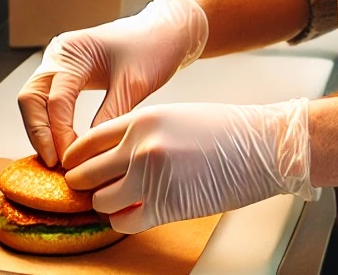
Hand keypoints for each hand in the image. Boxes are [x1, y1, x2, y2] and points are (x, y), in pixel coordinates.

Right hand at [17, 0, 208, 165]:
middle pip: (31, 98)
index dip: (59, 134)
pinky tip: (64, 142)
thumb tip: (88, 153)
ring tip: (58, 158)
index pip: (56, 99)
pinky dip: (52, 121)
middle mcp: (60, 54)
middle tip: (55, 163)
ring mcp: (61, 62)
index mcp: (74, 51)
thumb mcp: (134, 84)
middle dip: (40, 132)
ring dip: (42, 129)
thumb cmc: (153, 48)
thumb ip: (110, 115)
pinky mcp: (68, 72)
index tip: (69, 161)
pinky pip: (49, 99)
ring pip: (35, 100)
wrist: (166, 32)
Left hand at [62, 98, 318, 231]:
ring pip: (100, 202)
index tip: (76, 168)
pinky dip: (123, 220)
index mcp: (142, 120)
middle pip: (85, 174)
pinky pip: (123, 222)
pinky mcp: (164, 207)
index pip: (87, 142)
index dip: (76, 160)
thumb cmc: (223, 130)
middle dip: (84, 184)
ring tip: (119, 199)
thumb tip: (109, 156)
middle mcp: (140, 147)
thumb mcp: (173, 115)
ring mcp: (150, 178)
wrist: (260, 146)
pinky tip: (136, 211)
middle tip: (90, 189)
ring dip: (105, 204)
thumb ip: (138, 132)